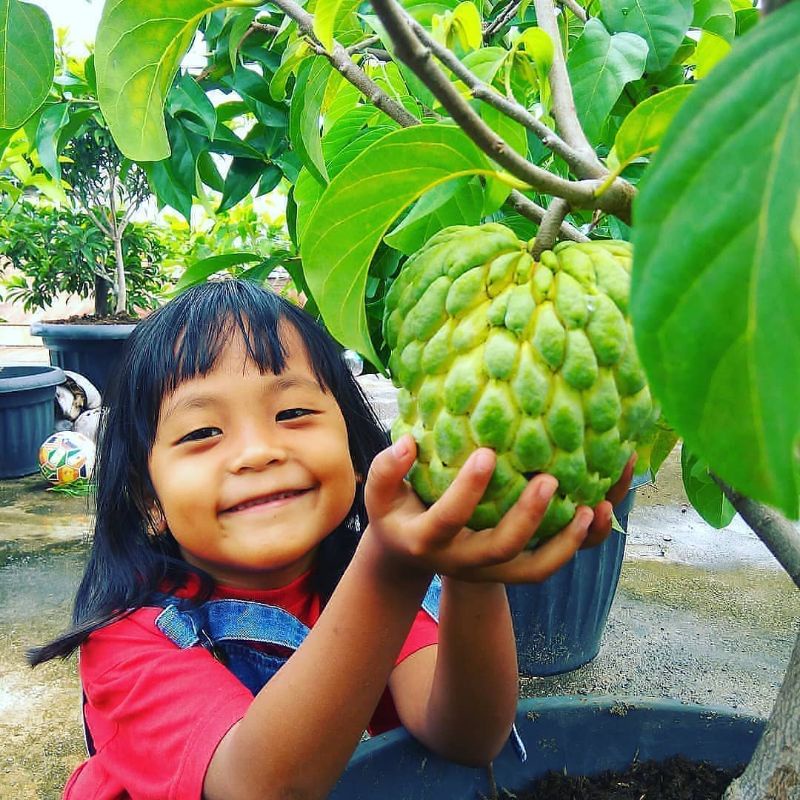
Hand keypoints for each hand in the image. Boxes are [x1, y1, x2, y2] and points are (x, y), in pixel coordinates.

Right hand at [363, 435, 634, 583]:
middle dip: (527, 518)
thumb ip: (386, 470)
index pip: (448, 518)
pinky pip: (548, 564)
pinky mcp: (510, 571)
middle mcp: (461, 562)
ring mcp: (489, 571)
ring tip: (593, 508)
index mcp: (427, 541)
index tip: (487, 452)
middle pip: (500, 549)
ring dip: (565, 543)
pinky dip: (577, 545)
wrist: (410, 556)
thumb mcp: (380, 495)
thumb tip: (408, 443)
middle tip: (549, 479)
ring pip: (534, 570)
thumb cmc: (397, 514)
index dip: (467, 489)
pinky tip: (598, 511)